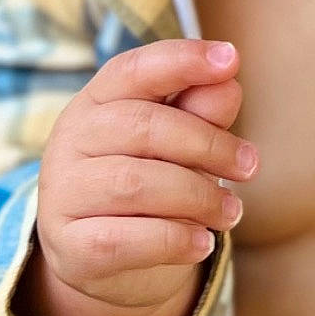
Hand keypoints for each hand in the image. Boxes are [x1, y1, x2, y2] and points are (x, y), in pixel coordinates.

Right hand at [19, 40, 256, 315]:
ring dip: (198, 197)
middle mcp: (71, 140)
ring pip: (136, 184)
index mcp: (96, 101)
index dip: (183, 60)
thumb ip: (198, 110)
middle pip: (144, 127)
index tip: (231, 60)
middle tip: (250, 166)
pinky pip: (126, 240)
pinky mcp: (71, 247)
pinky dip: (174, 239)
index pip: (135, 69)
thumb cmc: (145, 178)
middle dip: (208, 144)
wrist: (97, 255)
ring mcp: (64, 194)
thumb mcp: (173, 141)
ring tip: (231, 211)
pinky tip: (202, 241)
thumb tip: (227, 83)